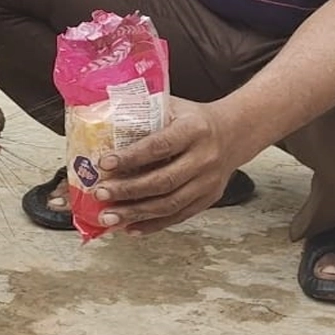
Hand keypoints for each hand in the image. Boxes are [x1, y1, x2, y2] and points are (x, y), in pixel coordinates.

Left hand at [92, 97, 245, 235]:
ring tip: (108, 216)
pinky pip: (178, 216)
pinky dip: (152, 225)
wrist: (233, 133)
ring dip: (136, 213)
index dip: (131, 157)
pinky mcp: (208, 198)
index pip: (159, 146)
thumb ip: (145, 113)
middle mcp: (204, 157)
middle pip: (163, 180)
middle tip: (100, 193)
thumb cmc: (194, 119)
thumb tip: (102, 121)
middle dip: (128, 190)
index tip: (105, 163)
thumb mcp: (174, 106)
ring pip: (170, 203)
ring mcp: (208, 182)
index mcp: (193, 129)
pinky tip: (130, 227)